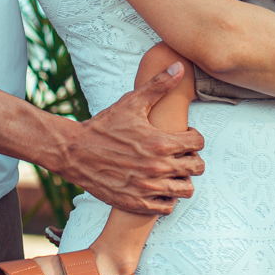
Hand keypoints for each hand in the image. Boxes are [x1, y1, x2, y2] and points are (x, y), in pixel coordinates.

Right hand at [55, 63, 204, 214]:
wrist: (75, 152)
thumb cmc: (105, 125)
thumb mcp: (132, 102)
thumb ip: (159, 85)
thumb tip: (180, 66)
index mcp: (160, 142)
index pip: (198, 143)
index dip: (194, 137)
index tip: (185, 134)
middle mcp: (158, 168)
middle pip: (196, 168)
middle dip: (193, 158)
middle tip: (181, 153)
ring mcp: (148, 188)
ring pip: (185, 190)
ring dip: (183, 179)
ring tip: (172, 170)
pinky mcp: (136, 203)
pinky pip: (167, 207)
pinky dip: (167, 198)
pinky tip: (159, 185)